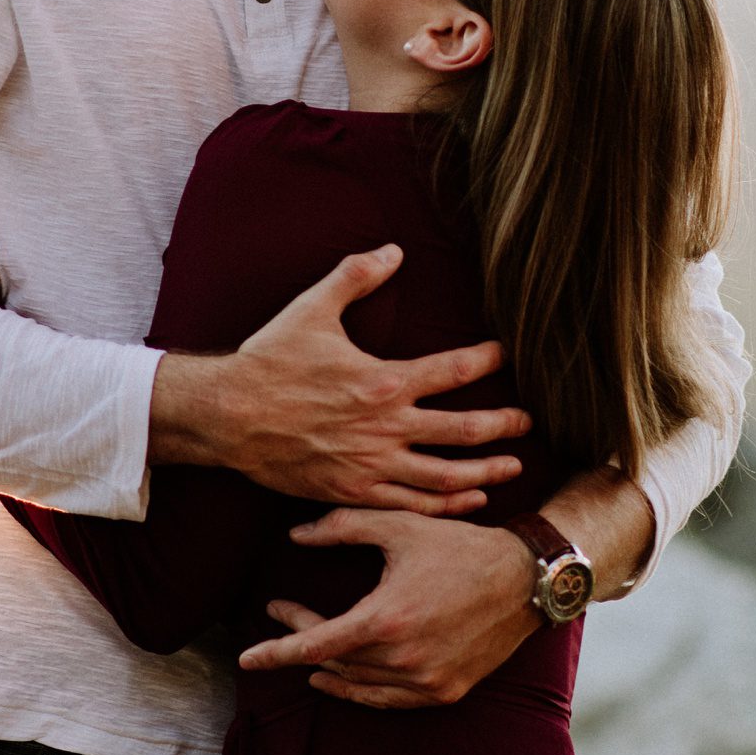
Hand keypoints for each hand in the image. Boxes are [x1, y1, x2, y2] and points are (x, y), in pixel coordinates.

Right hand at [150, 245, 530, 515]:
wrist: (226, 416)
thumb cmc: (269, 360)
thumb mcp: (311, 308)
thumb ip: (356, 276)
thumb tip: (393, 249)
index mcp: (383, 380)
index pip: (454, 370)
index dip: (487, 359)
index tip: (506, 353)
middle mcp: (386, 426)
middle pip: (465, 431)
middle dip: (504, 425)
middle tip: (529, 420)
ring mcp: (372, 464)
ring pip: (446, 477)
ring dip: (486, 472)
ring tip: (513, 466)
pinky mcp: (354, 491)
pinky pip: (412, 504)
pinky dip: (447, 505)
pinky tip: (469, 500)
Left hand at [237, 510, 538, 707]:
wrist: (526, 579)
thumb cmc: (461, 546)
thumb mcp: (400, 526)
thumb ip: (343, 527)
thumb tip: (297, 536)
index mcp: (385, 619)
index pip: (314, 646)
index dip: (275, 652)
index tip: (246, 657)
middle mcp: (403, 659)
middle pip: (333, 662)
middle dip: (301, 641)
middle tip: (284, 614)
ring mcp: (426, 681)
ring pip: (359, 684)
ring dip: (330, 668)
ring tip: (308, 656)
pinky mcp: (446, 692)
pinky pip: (389, 700)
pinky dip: (363, 690)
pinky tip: (346, 678)